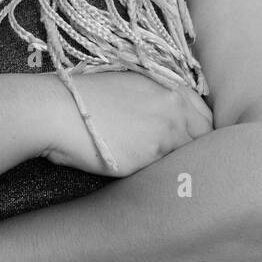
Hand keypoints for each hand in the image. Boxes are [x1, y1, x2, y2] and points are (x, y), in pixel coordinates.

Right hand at [41, 69, 213, 176]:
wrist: (57, 111)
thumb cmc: (83, 95)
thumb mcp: (129, 84)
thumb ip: (157, 99)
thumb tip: (170, 119)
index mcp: (170, 87)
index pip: (205, 117)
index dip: (200, 132)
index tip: (192, 143)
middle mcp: (174, 109)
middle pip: (205, 139)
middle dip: (196, 151)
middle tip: (182, 163)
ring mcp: (163, 135)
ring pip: (185, 158)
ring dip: (176, 165)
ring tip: (161, 173)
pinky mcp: (148, 159)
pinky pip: (162, 172)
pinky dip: (157, 176)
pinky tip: (143, 176)